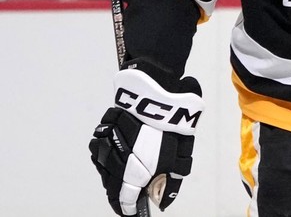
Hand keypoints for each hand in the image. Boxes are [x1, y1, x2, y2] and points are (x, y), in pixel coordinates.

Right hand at [89, 65, 203, 215]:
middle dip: (118, 193)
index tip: (129, 213)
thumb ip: (170, 183)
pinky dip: (107, 154)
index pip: (124, 199)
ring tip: (122, 177)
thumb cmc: (171, 129)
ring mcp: (106, 145)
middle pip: (111, 186)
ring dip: (111, 173)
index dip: (127, 208)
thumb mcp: (180, 159)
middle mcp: (114, 163)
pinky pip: (101, 148)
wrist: (157, 95)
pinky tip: (117, 153)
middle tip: (125, 198)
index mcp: (132, 174)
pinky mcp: (103, 129)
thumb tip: (163, 201)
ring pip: (104, 167)